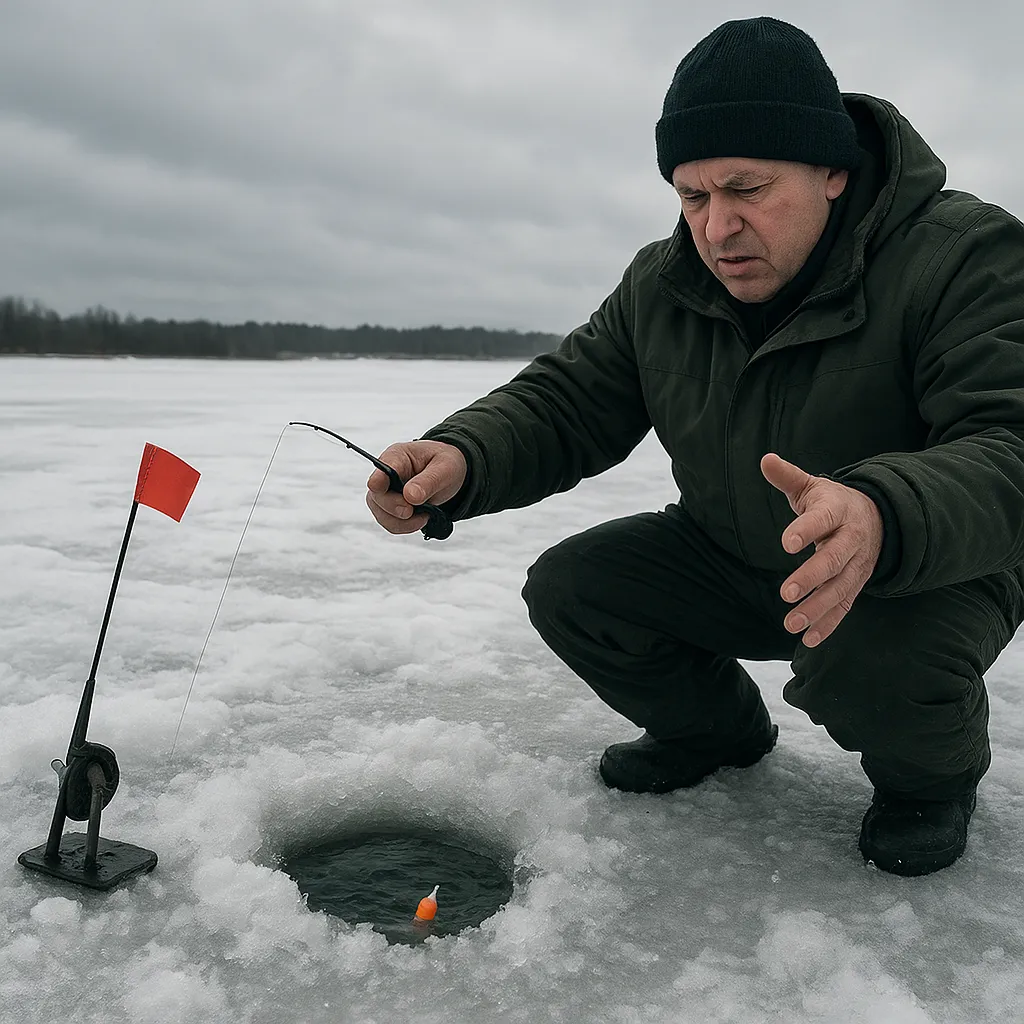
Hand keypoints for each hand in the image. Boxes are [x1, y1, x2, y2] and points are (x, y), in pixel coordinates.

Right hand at [365, 440, 466, 534]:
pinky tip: (420, 518)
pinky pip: (390, 524)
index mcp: (397, 456)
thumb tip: (410, 496)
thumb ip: (428, 481)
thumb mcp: (445, 468)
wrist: (449, 474)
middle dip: (395, 508)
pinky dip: (407, 526)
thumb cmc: (444, 465)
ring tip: (424, 514)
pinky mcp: (389, 509)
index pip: (380, 469)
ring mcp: (386, 493)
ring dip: (403, 522)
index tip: (382, 490)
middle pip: (377, 496)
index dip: (378, 482)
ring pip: (381, 514)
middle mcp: (386, 475)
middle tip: (413, 511)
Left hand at [760, 453, 882, 646]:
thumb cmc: (832, 503)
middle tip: (785, 592)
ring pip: (840, 589)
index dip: (806, 531)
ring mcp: (857, 566)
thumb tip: (765, 459)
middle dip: (811, 577)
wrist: (877, 520)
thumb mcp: (813, 488)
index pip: (823, 521)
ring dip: (817, 608)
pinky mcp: (855, 585)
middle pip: (834, 560)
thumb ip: (788, 477)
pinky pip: (844, 607)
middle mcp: (852, 541)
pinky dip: (828, 624)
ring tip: (791, 623)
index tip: (785, 543)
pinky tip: (808, 639)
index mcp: (839, 512)